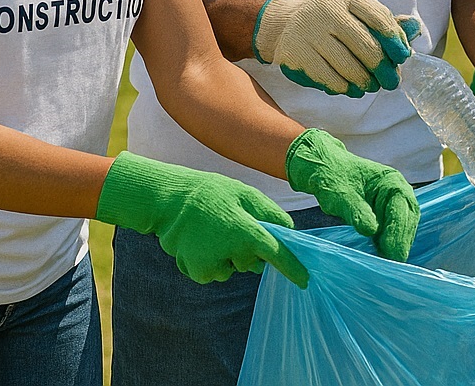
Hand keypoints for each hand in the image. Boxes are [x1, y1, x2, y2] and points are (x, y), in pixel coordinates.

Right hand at [96, 151, 308, 287]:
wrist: (170, 201)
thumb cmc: (213, 193)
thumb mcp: (247, 195)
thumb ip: (271, 214)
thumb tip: (289, 232)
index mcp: (246, 232)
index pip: (277, 255)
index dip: (292, 268)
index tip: (304, 280)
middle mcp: (231, 253)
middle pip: (253, 261)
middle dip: (250, 249)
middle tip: (234, 225)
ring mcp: (213, 266)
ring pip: (234, 268)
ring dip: (230, 255)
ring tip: (214, 232)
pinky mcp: (198, 273)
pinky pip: (216, 272)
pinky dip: (214, 261)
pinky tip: (203, 243)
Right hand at [252, 0, 411, 95]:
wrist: (286, 23)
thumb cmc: (333, 20)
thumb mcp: (357, 12)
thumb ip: (386, 21)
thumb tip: (416, 28)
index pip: (379, 18)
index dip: (395, 40)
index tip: (403, 56)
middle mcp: (325, 9)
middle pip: (365, 46)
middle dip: (383, 68)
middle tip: (391, 81)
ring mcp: (307, 32)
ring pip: (348, 66)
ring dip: (365, 81)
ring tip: (371, 86)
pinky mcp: (294, 54)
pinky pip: (328, 78)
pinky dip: (344, 87)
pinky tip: (351, 89)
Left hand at [285, 128, 419, 261]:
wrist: (324, 168)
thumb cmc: (332, 178)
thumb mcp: (341, 195)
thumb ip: (357, 211)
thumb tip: (372, 231)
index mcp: (391, 181)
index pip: (402, 210)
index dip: (398, 233)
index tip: (391, 254)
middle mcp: (398, 191)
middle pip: (407, 219)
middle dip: (401, 242)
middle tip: (391, 264)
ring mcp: (393, 202)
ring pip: (403, 226)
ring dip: (396, 244)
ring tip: (386, 263)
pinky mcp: (385, 213)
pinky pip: (393, 229)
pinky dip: (389, 242)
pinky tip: (381, 255)